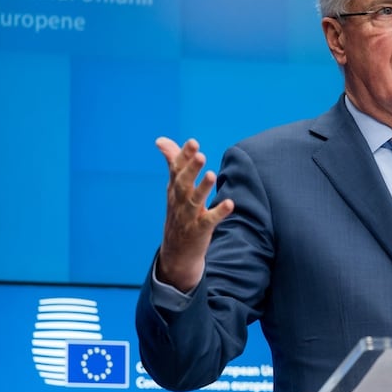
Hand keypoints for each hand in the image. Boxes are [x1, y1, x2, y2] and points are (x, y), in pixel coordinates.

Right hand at [155, 137, 233, 291]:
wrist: (176, 252)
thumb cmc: (179, 213)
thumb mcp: (174, 188)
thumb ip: (173, 163)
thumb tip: (161, 139)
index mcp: (174, 189)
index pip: (177, 170)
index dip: (184, 157)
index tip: (193, 142)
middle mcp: (179, 202)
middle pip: (183, 184)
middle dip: (191, 169)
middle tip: (201, 155)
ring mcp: (188, 217)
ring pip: (194, 201)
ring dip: (203, 188)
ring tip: (212, 175)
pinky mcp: (199, 231)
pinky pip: (208, 221)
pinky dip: (218, 213)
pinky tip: (230, 204)